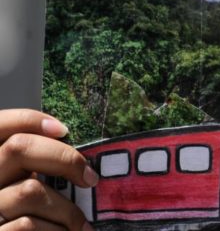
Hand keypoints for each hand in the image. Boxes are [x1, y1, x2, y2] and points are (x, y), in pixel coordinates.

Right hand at [0, 109, 97, 230]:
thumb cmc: (23, 218)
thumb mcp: (19, 187)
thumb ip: (31, 168)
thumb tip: (72, 149)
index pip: (1, 125)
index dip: (30, 119)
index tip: (64, 130)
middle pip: (18, 148)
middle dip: (65, 159)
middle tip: (90, 178)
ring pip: (31, 191)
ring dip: (66, 210)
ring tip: (80, 224)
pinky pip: (28, 224)